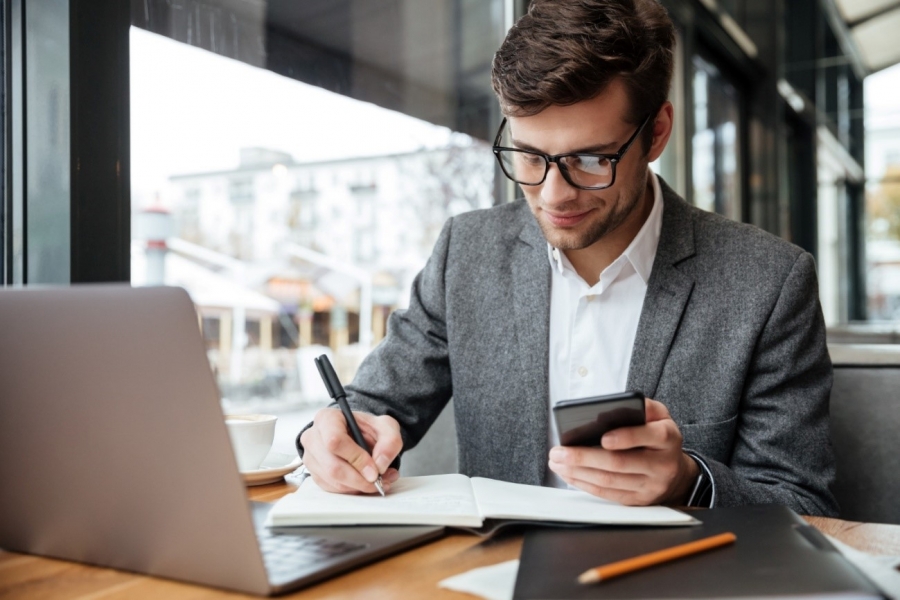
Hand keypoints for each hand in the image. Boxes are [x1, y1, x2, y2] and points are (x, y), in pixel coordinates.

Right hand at [300, 407, 401, 493]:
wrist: (358, 435)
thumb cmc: (367, 428)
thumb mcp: (386, 427)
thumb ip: (390, 442)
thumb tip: (380, 465)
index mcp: (327, 418)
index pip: (335, 441)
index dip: (356, 458)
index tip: (375, 470)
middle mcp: (313, 437)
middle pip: (332, 466)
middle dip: (360, 479)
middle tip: (380, 481)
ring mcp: (311, 457)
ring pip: (333, 480)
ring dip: (358, 486)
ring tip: (379, 481)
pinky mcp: (314, 473)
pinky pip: (332, 488)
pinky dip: (352, 489)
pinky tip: (366, 482)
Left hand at [548, 398, 698, 505]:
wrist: (676, 472)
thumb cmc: (658, 437)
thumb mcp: (660, 415)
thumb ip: (643, 406)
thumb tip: (617, 405)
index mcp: (668, 438)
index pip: (649, 436)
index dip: (625, 438)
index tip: (602, 437)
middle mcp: (662, 464)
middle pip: (620, 463)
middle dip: (585, 457)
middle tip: (559, 452)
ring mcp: (650, 486)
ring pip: (610, 481)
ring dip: (578, 472)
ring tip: (557, 462)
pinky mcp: (638, 500)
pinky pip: (608, 494)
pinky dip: (585, 484)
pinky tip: (569, 475)